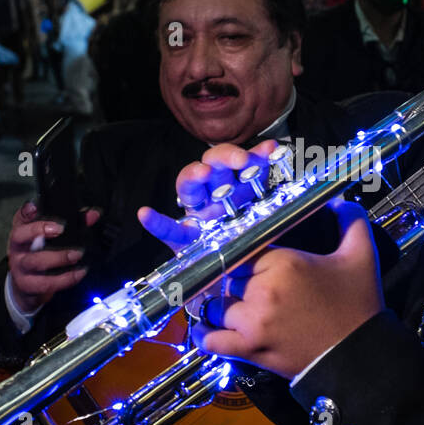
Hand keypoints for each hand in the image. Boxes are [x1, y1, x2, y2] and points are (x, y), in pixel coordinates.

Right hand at [6, 201, 101, 313]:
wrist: (27, 285)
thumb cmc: (42, 253)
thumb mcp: (52, 237)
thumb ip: (74, 223)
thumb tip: (93, 214)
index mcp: (22, 230)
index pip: (20, 216)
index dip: (27, 210)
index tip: (36, 205)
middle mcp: (17, 246)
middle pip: (20, 235)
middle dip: (39, 230)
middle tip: (60, 229)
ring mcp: (20, 266)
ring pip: (35, 261)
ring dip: (59, 257)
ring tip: (77, 254)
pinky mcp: (28, 285)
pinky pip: (47, 282)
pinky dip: (66, 278)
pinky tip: (80, 272)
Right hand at [137, 140, 281, 252]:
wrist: (233, 275)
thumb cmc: (245, 239)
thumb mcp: (262, 212)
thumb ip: (267, 187)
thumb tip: (277, 156)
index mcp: (235, 188)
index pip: (241, 163)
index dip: (253, 154)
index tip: (269, 150)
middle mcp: (213, 195)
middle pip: (213, 165)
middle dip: (226, 156)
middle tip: (241, 159)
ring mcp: (196, 214)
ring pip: (189, 187)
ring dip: (194, 175)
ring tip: (201, 173)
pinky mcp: (182, 237)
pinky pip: (167, 229)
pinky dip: (156, 221)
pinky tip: (145, 214)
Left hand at [191, 198, 383, 379]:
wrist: (360, 356)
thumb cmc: (359, 306)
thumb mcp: (363, 256)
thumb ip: (351, 220)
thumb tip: (338, 201)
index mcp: (284, 263)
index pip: (243, 247)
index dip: (248, 253)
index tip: (254, 260)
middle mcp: (263, 291)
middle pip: (228, 275)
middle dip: (238, 279)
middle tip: (254, 284)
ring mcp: (253, 323)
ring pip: (217, 305)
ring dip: (224, 305)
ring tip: (237, 305)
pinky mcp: (250, 350)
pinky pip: (212, 340)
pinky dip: (206, 334)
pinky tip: (209, 329)